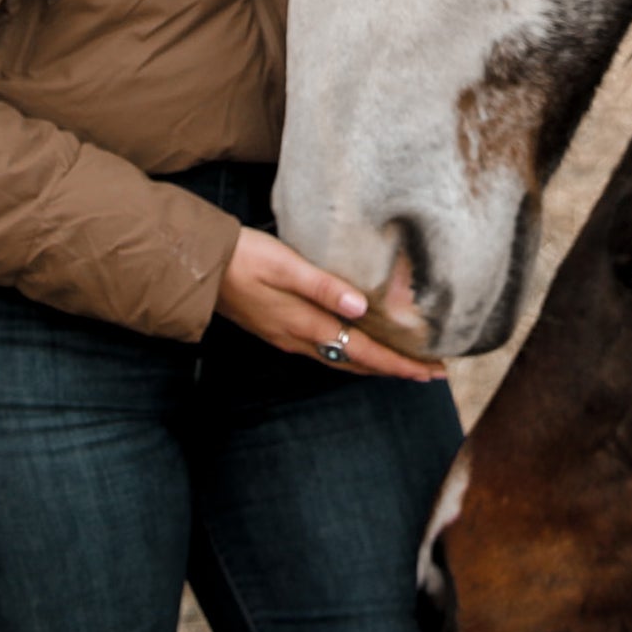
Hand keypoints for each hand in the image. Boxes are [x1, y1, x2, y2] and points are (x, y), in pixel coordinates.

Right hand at [216, 228, 446, 381]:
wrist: (200, 267)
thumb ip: (323, 286)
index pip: (364, 352)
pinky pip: (324, 351)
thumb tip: (361, 309)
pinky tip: (354, 344)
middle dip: (393, 369)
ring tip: (400, 363)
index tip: (431, 372)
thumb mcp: (286, 266)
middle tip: (428, 373)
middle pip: (357, 363)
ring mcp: (287, 337)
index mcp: (306, 324)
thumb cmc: (245, 258)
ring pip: (340, 360)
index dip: (399, 364)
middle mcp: (300, 339)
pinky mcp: (278, 329)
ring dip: (372, 364)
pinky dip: (349, 354)